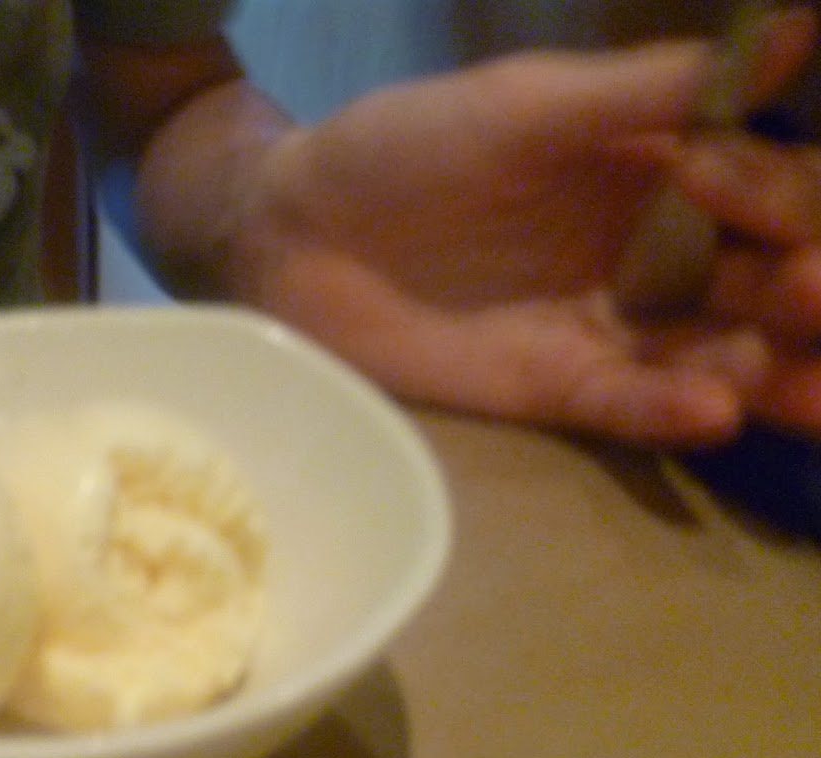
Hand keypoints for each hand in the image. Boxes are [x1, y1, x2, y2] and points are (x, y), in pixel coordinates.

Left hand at [136, 8, 820, 443]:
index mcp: (665, 171)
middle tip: (810, 289)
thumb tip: (797, 28)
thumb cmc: (404, 149)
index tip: (730, 186)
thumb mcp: (526, 105)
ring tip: (805, 385)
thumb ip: (649, 87)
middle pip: (767, 280)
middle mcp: (654, 254)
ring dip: (774, 367)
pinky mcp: (553, 390)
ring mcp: (606, 328)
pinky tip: (714, 411)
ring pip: (719, 354)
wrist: (297, 233)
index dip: (778, 194)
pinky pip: (627, 406)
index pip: (772, 189)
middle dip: (806, 290)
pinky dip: (672, 410)